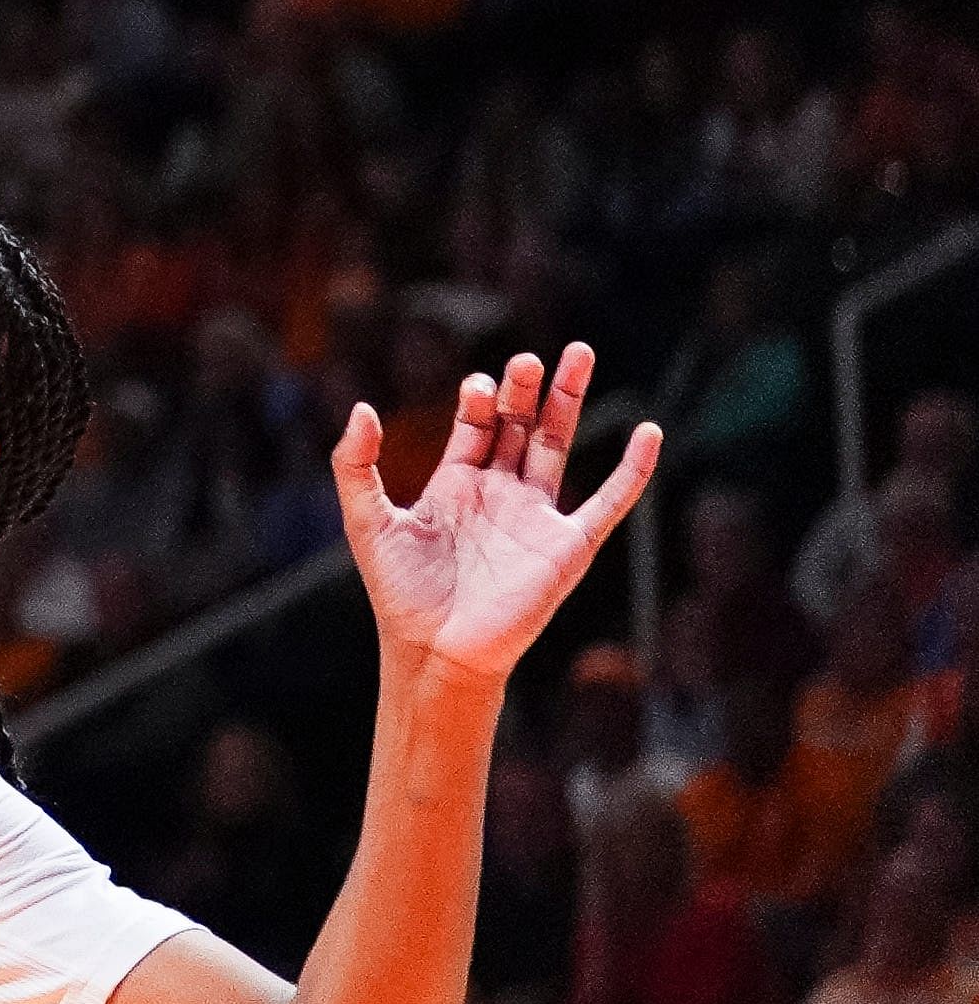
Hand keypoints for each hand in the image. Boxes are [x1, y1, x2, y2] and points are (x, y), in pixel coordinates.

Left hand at [332, 343, 656, 688]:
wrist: (435, 650)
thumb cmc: (399, 591)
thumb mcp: (367, 519)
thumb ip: (355, 464)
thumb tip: (361, 408)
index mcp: (456, 484)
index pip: (477, 425)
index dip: (479, 400)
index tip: (477, 386)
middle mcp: (500, 494)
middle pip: (520, 425)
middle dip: (525, 388)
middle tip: (530, 357)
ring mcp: (537, 518)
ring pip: (558, 446)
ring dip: (568, 402)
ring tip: (578, 353)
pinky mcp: (568, 547)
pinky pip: (609, 502)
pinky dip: (631, 470)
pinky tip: (649, 432)